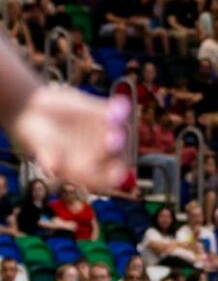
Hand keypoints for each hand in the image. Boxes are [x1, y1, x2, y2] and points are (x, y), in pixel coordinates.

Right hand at [11, 86, 129, 190]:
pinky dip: (119, 107)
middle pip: (118, 154)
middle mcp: (99, 153)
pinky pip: (116, 110)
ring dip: (118, 125)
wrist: (33, 110)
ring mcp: (104, 132)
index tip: (116, 173)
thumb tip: (50, 168)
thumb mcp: (37, 148)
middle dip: (116, 147)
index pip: (105, 178)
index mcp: (86, 169)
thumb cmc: (33, 138)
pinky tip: (120, 103)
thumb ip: (46, 156)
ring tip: (112, 117)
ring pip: (120, 130)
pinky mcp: (103, 112)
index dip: (113, 176)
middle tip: (112, 139)